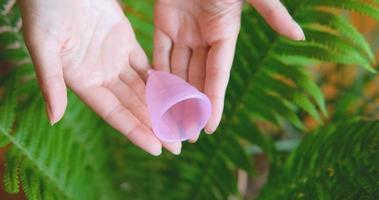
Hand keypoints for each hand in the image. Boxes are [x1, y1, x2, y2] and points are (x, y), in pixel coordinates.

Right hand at [19, 0, 180, 154]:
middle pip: (133, 105)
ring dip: (162, 105)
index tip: (157, 148)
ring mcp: (114, 58)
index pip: (114, 113)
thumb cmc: (44, 8)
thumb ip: (51, 81)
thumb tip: (54, 119)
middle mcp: (100, 74)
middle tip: (177, 144)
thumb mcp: (42, 44)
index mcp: (82, 80)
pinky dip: (160, 78)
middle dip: (154, 125)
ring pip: (143, 88)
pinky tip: (176, 91)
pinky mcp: (125, 40)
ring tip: (181, 121)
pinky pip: (146, 64)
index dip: (135, 131)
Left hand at [153, 0, 304, 140]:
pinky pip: (160, 52)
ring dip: (173, 95)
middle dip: (191, 105)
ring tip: (168, 121)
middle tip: (186, 134)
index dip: (214, 100)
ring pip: (177, 69)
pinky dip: (158, 73)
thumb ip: (273, 14)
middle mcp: (204, 38)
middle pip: (196, 78)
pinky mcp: (163, 23)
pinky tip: (155, 93)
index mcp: (224, 34)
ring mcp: (183, 31)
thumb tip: (299, 37)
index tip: (210, 126)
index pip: (218, 75)